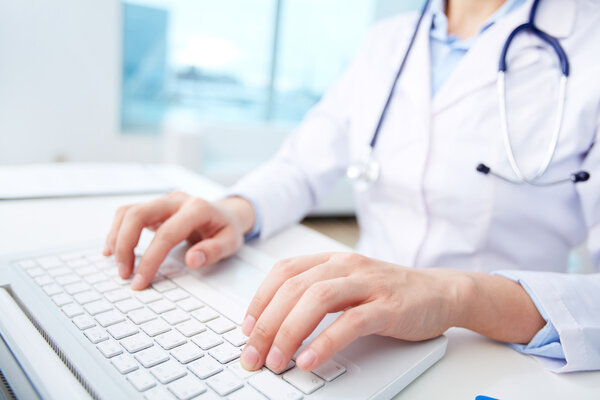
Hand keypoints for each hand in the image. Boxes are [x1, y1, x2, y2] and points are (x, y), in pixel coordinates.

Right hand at [103, 191, 255, 289]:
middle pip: (138, 214)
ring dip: (117, 239)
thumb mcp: (231, 242)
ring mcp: (163, 201)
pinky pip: (127, 214)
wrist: (226, 213)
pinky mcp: (153, 207)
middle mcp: (176, 200)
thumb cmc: (226, 229)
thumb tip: (192, 260)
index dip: (150, 259)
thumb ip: (213, 251)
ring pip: (128, 212)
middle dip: (125, 246)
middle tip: (124, 274)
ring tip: (119, 266)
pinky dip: (116, 231)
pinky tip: (113, 251)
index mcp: (197, 208)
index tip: (140, 281)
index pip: (166, 234)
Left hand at [239, 252, 469, 371]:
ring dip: (289, 332)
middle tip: (253, 355)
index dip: (260, 299)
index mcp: (333, 260)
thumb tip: (276, 326)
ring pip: (317, 300)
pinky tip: (310, 360)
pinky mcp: (388, 306)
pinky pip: (351, 322)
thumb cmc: (390, 292)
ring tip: (276, 361)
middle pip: (294, 288)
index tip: (246, 328)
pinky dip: (326, 342)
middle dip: (267, 324)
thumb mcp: (349, 285)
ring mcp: (368, 284)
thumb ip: (317, 297)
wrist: (441, 291)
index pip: (285, 271)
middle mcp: (347, 266)